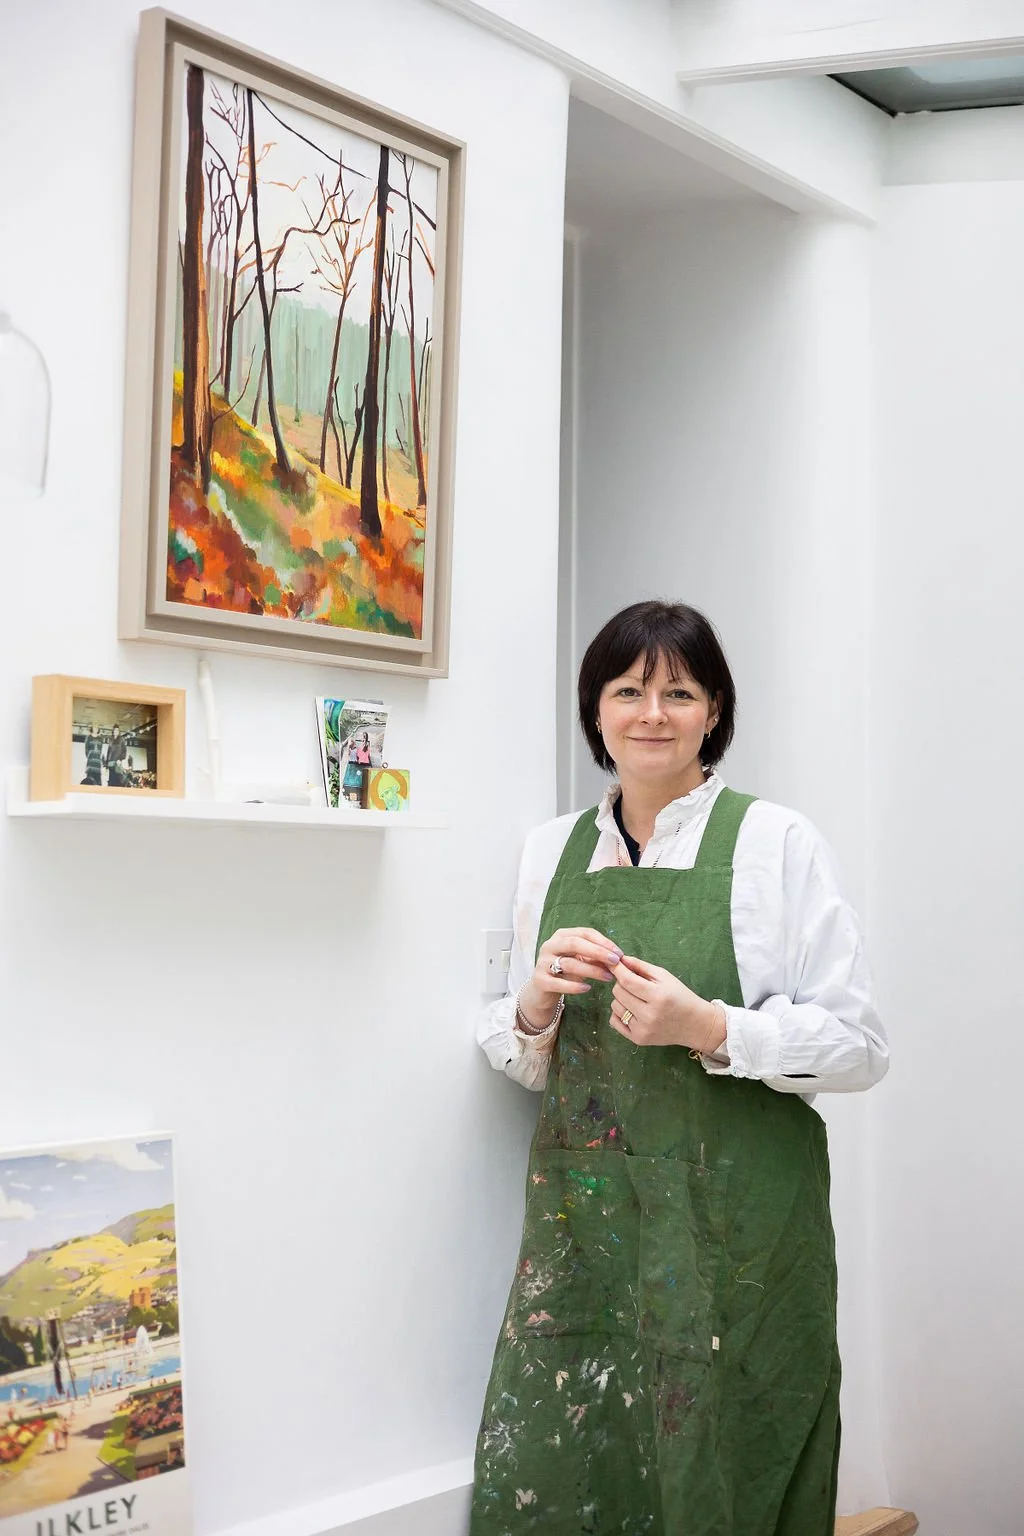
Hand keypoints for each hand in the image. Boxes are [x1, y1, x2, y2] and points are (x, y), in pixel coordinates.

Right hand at [517, 927, 622, 1032]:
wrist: (542, 990)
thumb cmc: (566, 971)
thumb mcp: (581, 961)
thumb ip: (596, 957)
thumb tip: (618, 958)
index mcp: (561, 935)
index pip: (584, 933)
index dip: (603, 942)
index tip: (619, 953)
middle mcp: (550, 945)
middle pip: (575, 943)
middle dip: (598, 952)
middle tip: (616, 961)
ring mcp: (543, 962)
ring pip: (569, 963)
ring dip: (592, 970)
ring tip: (608, 977)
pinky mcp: (540, 980)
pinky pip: (559, 983)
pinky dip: (575, 986)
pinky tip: (588, 988)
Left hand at [608, 955, 725, 1053]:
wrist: (695, 1025)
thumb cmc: (681, 997)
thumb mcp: (665, 977)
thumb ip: (641, 966)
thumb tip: (620, 959)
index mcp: (658, 996)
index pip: (627, 981)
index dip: (618, 970)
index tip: (613, 963)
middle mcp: (649, 1015)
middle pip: (618, 992)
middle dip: (622, 984)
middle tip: (634, 984)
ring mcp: (643, 1029)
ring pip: (615, 1006)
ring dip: (622, 999)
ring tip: (637, 999)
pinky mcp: (638, 1039)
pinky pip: (614, 1022)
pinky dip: (619, 1014)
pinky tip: (633, 1011)